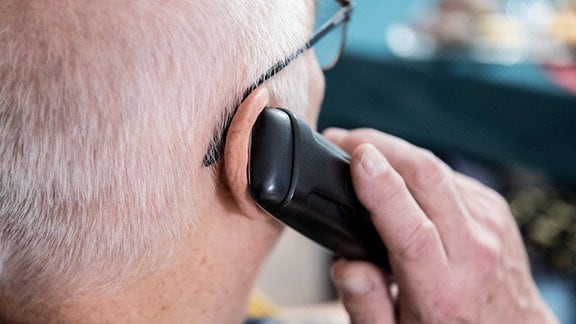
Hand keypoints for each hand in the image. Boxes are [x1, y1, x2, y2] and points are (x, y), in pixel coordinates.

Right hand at [324, 128, 557, 323]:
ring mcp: (488, 222)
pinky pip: (447, 173)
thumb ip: (365, 305)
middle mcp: (473, 250)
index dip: (382, 188)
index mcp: (442, 289)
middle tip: (343, 139)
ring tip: (364, 153)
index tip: (358, 158)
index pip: (412, 230)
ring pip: (435, 166)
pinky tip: (399, 174)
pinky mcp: (493, 206)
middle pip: (427, 177)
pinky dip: (416, 167)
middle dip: (380, 145)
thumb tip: (346, 265)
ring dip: (395, 151)